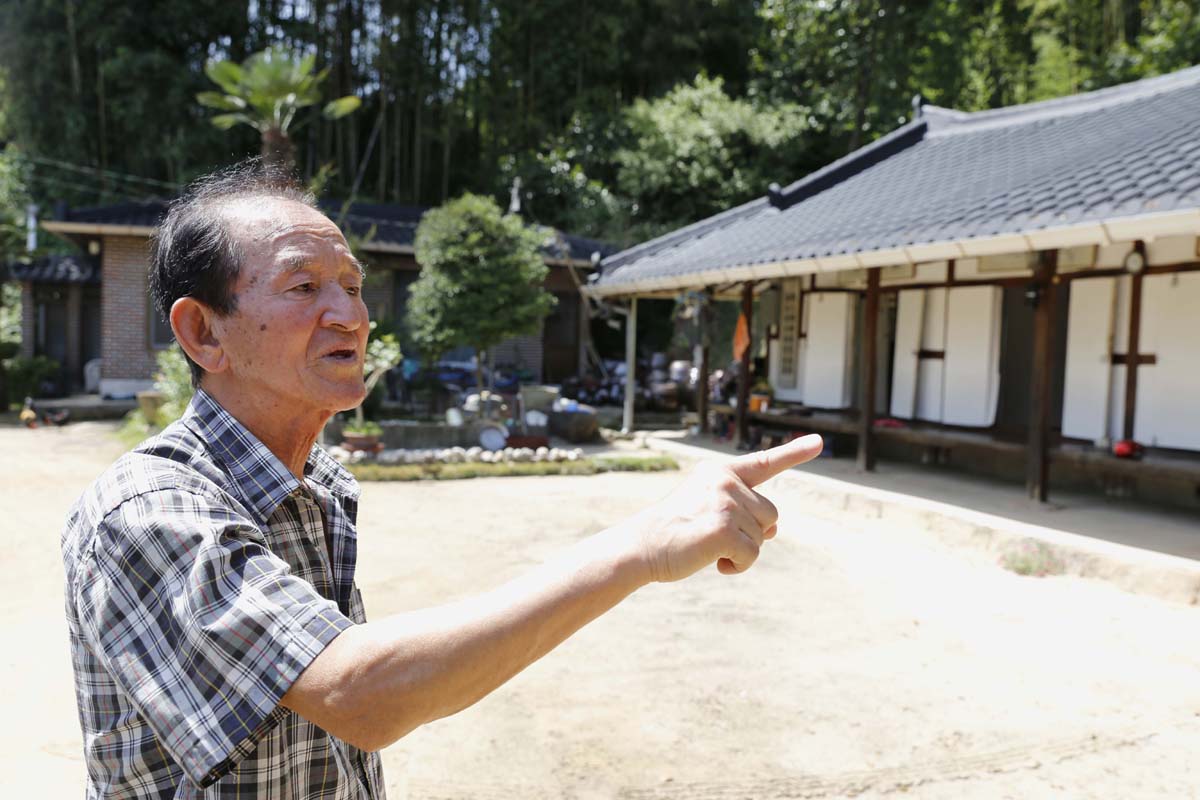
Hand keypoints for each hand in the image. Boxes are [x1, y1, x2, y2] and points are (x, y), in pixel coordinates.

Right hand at [632, 434, 823, 582]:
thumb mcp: (708, 509)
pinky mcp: (723, 528)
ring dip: (742, 552)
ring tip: (708, 548)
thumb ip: (742, 512)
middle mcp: (725, 482)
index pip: (763, 462)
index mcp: (720, 472)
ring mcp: (725, 503)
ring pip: (762, 537)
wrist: (642, 546)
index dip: (794, 453)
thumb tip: (774, 529)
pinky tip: (713, 562)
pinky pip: (752, 555)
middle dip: (751, 533)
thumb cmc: (674, 530)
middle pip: (769, 514)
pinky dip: (737, 566)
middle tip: (716, 538)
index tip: (819, 443)